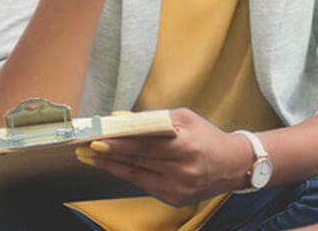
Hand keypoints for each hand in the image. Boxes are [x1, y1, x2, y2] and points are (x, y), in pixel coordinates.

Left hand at [75, 108, 254, 206]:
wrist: (234, 165)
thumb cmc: (207, 136)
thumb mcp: (184, 118)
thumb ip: (151, 119)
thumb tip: (119, 119)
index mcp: (185, 146)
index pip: (144, 145)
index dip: (118, 144)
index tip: (96, 140)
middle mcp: (182, 170)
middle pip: (137, 163)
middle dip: (107, 156)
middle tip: (83, 149)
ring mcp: (179, 188)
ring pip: (136, 177)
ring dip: (111, 167)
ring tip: (90, 159)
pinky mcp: (175, 199)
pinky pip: (145, 186)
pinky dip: (128, 175)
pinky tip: (113, 167)